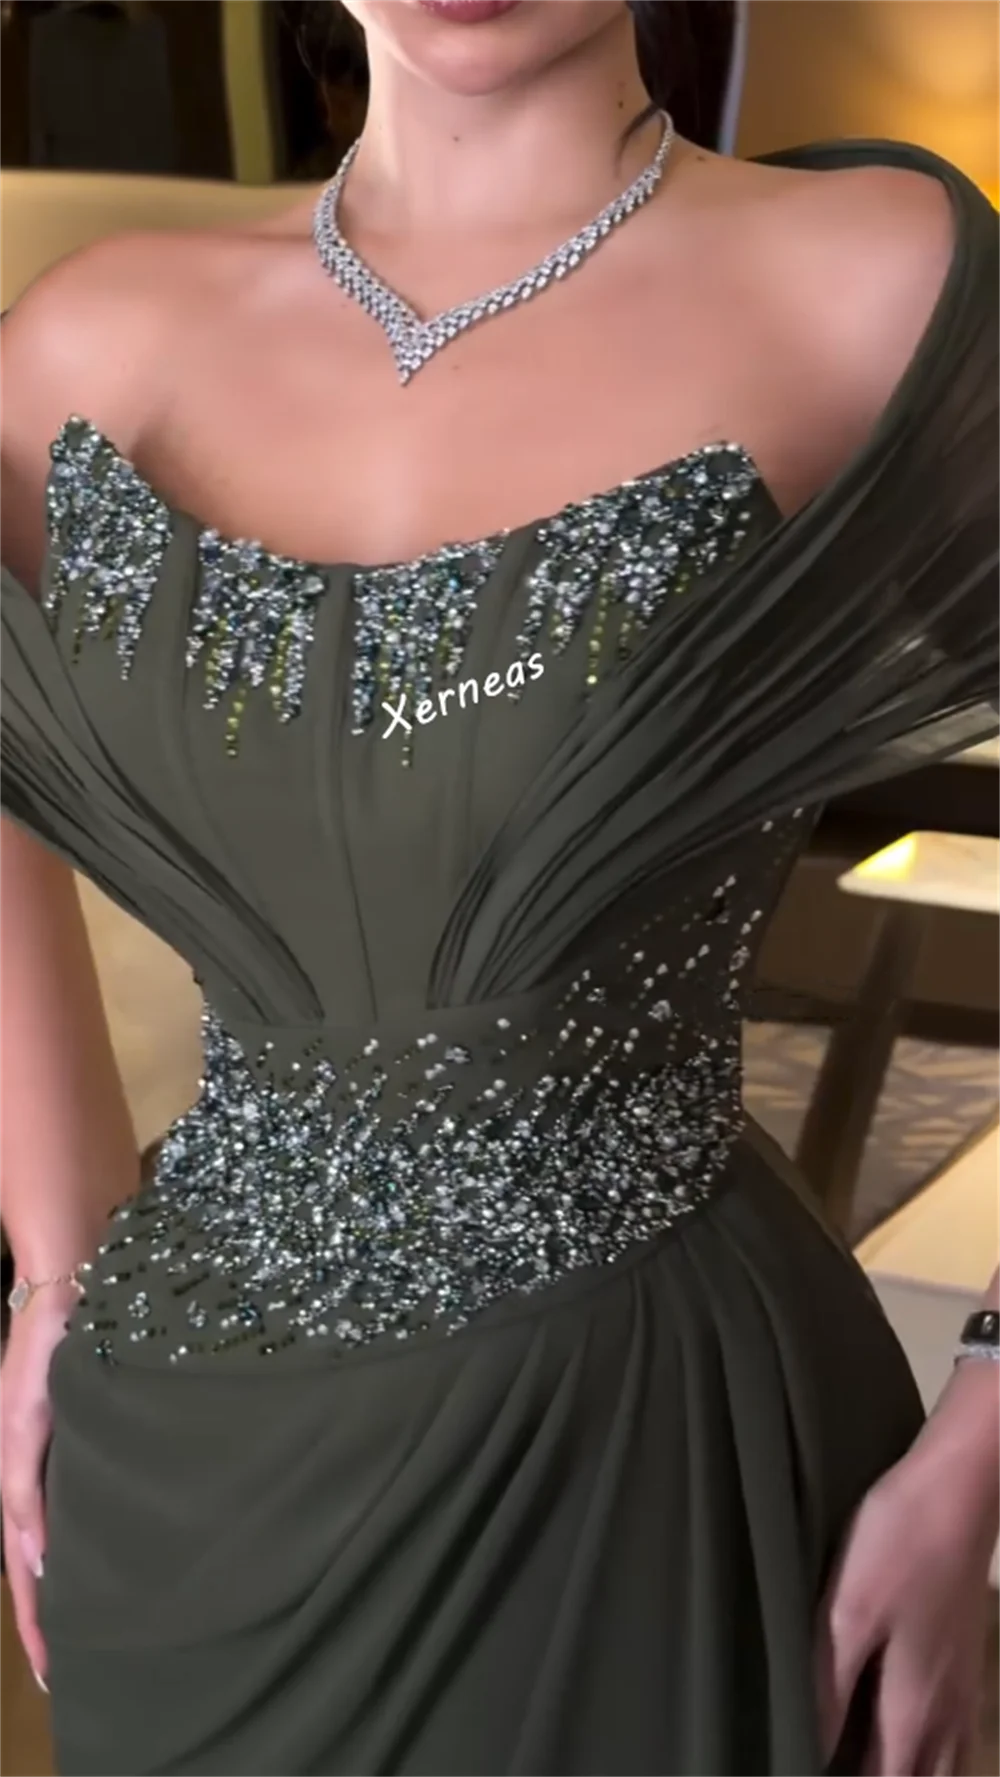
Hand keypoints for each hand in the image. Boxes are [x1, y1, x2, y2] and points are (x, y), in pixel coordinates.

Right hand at [0, 1282, 77, 1690]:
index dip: (38, 1624)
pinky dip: (91, 1538)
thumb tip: (39, 1559)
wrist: (72, 1279)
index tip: (51, 1679)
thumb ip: (27, 1487)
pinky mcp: (85, 1435)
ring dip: (73, 1585)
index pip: (25, 1570)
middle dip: (53, 1620)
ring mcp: (60, 1456)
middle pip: (41, 1565)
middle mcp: (38, 1475)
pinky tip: (112, 1553)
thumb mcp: (30, 1419)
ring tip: (99, 1633)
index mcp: (18, 1478)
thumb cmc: (49, 1344)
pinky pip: (81, 1500)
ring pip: (64, 1537)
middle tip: (73, 1676)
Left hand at [814, 1408, 997, 1776]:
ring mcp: (964, 1684)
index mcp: (914, 1711)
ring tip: (867, 1757)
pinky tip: (904, 1722)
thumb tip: (810, 1748)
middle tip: (836, 1766)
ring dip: (910, 1769)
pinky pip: (954, 1730)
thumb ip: (828, 1687)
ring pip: (946, 1760)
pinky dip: (930, 1747)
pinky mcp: (965, 1655)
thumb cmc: (898, 1548)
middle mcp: (947, 1712)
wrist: (958, 1490)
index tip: (811, 1771)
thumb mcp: (847, 1614)